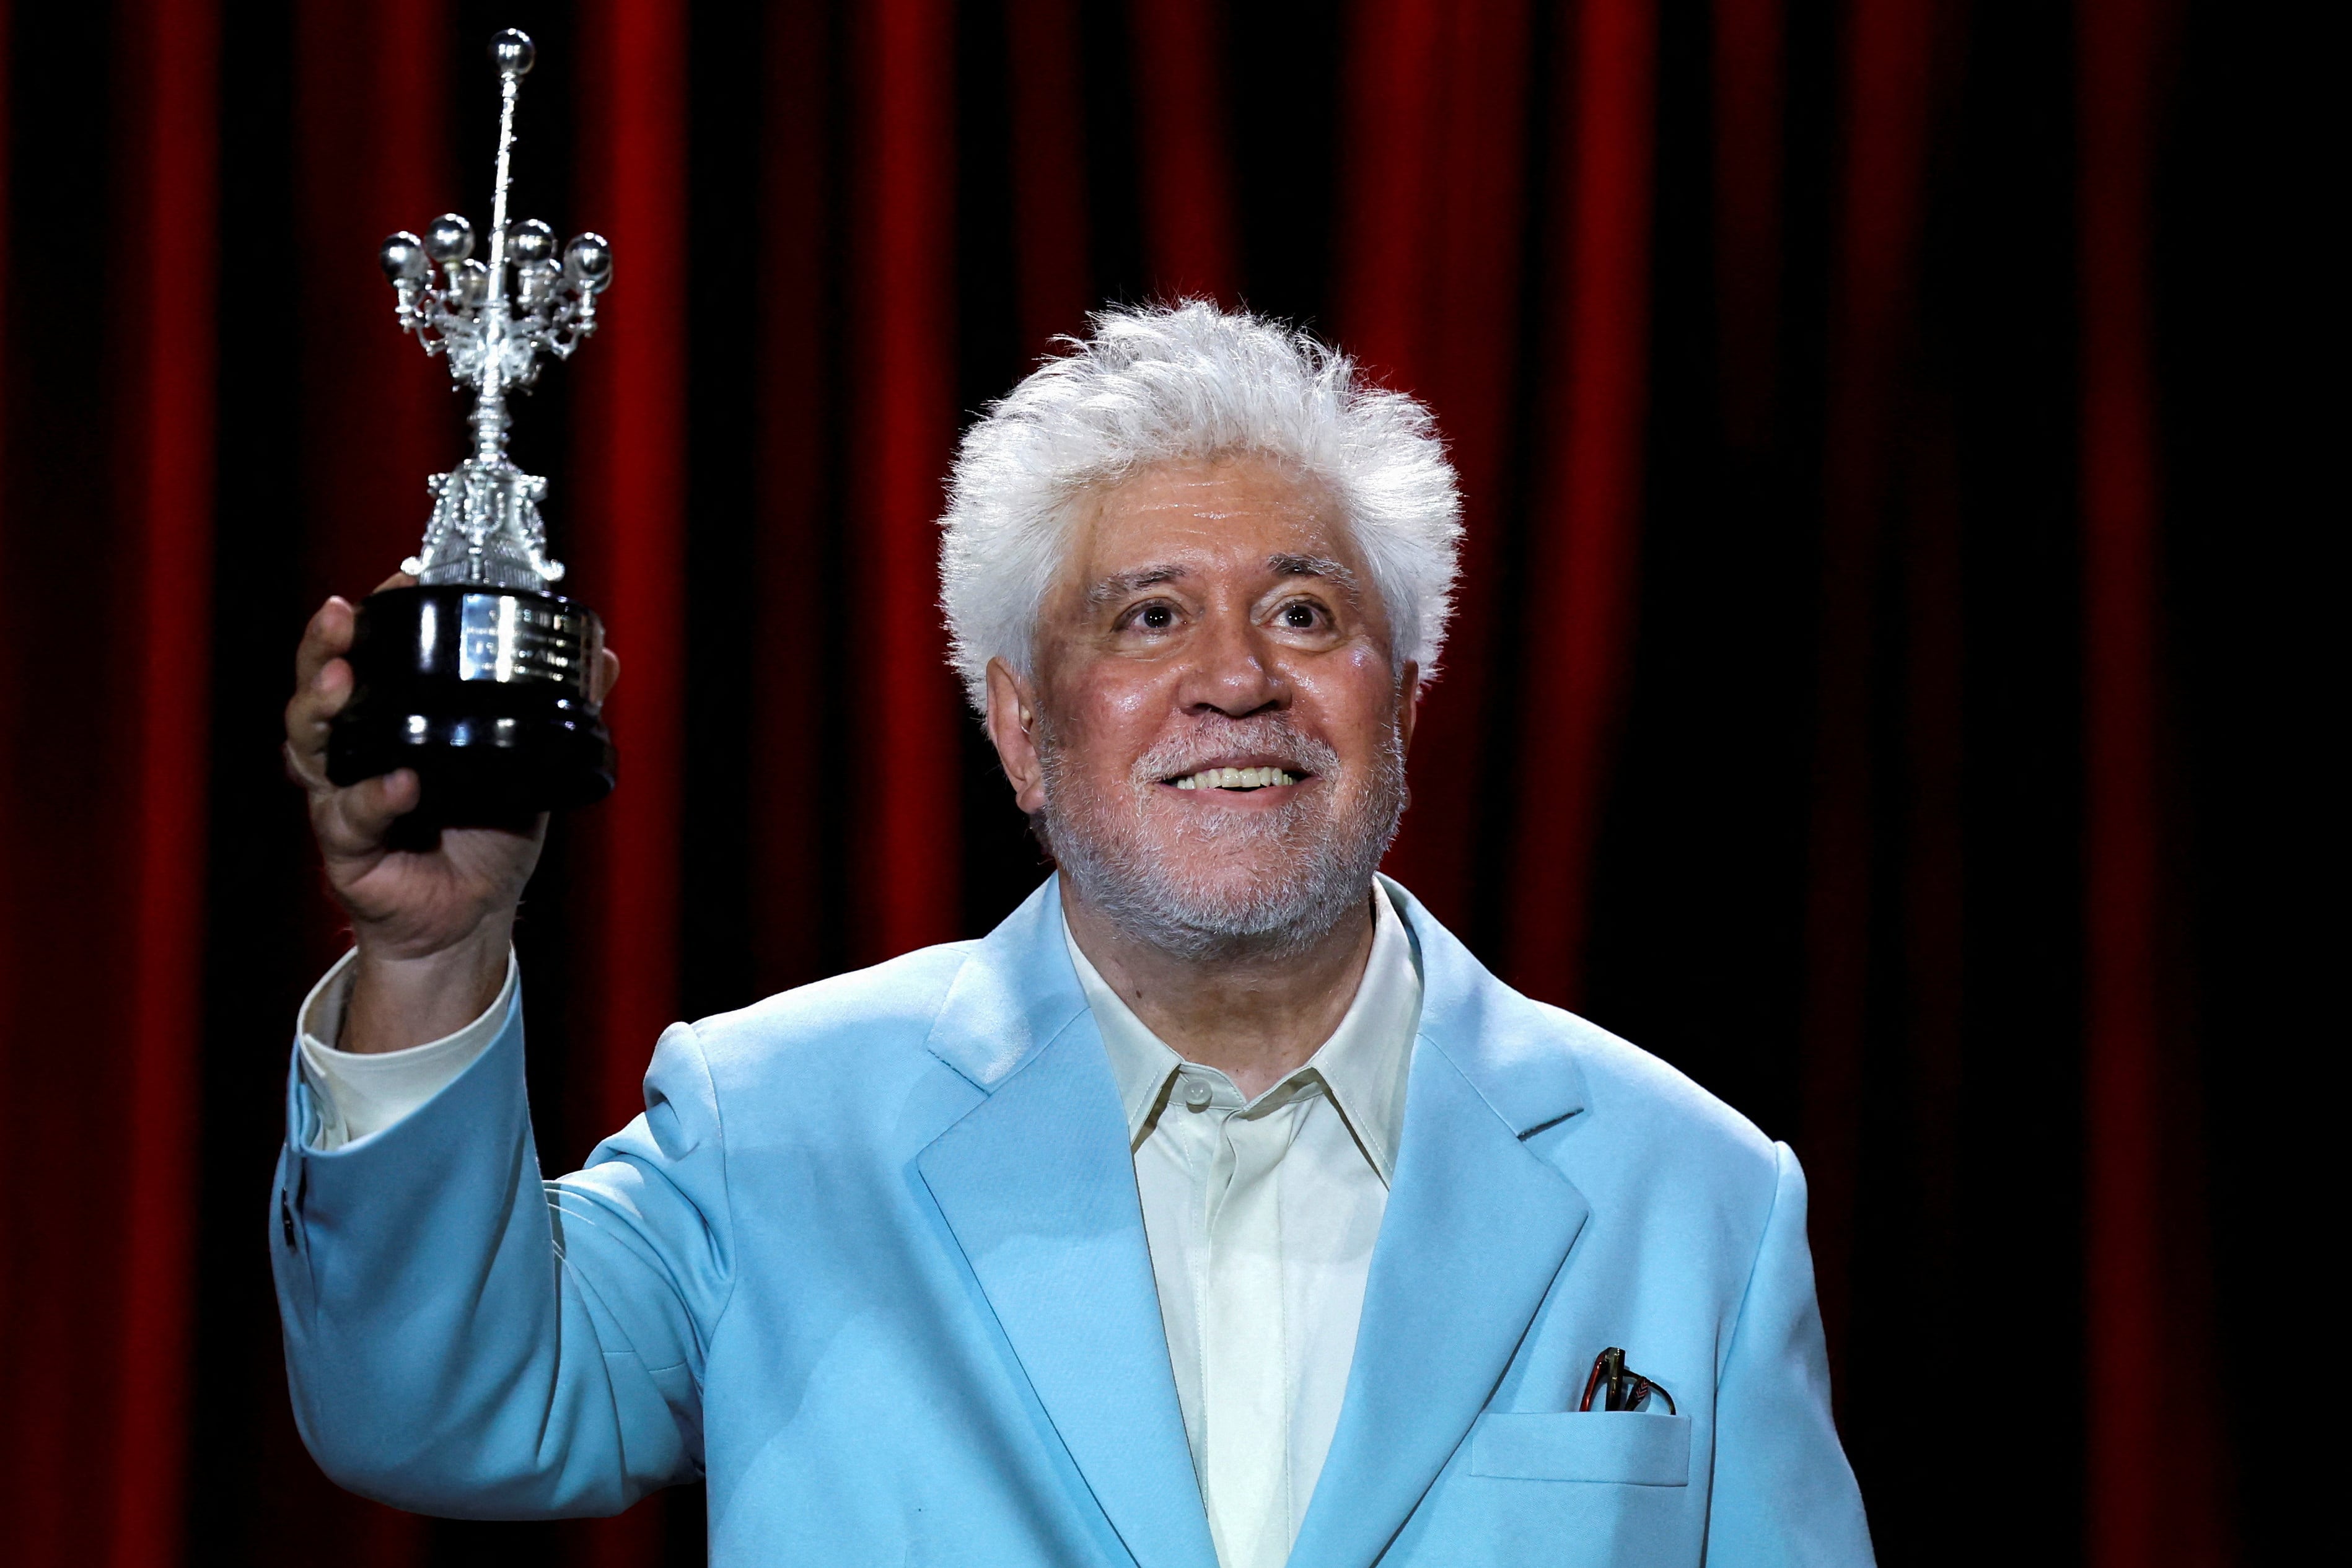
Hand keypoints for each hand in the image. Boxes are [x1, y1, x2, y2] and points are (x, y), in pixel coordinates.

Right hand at [283, 572, 620, 1050]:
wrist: (472, 919)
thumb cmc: (489, 839)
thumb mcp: (530, 764)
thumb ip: (558, 710)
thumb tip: (605, 656)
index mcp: (396, 721)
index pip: (371, 655)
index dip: (375, 616)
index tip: (398, 581)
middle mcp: (358, 749)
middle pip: (319, 686)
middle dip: (323, 647)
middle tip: (341, 618)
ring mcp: (344, 793)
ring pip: (310, 742)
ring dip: (321, 707)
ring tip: (342, 682)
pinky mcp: (347, 845)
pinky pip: (349, 815)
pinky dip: (375, 797)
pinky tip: (400, 783)